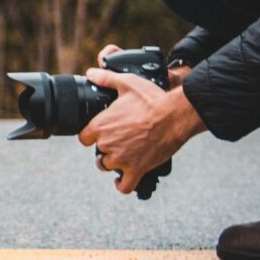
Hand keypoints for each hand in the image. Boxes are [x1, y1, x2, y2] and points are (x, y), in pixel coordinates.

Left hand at [77, 69, 203, 196]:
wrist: (175, 116)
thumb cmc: (152, 100)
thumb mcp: (127, 84)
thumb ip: (106, 79)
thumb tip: (91, 73)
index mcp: (101, 125)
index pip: (84, 138)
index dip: (92, 136)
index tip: (101, 133)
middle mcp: (107, 144)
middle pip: (98, 152)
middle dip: (107, 147)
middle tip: (120, 140)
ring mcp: (121, 159)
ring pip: (107, 167)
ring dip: (114, 163)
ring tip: (124, 156)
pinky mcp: (136, 170)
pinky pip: (124, 186)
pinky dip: (122, 184)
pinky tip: (123, 179)